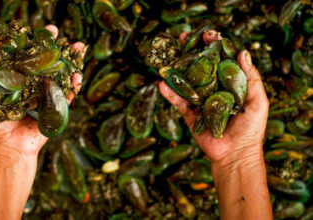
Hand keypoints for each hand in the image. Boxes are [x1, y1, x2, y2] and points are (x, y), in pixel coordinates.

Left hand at [0, 25, 84, 159]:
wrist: (7, 149)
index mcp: (18, 81)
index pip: (27, 57)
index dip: (32, 42)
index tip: (37, 30)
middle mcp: (34, 86)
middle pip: (47, 62)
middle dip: (55, 46)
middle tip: (59, 33)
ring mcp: (47, 97)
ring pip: (62, 75)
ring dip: (72, 61)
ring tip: (80, 47)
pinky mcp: (57, 110)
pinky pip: (68, 96)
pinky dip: (74, 86)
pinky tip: (78, 75)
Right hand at [159, 30, 269, 164]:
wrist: (235, 154)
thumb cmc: (251, 129)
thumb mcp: (257, 101)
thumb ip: (251, 78)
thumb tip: (243, 52)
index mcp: (230, 85)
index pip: (221, 60)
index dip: (214, 46)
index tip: (208, 35)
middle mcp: (213, 90)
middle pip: (201, 66)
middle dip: (192, 52)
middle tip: (184, 38)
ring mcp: (200, 102)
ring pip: (187, 82)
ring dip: (177, 69)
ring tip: (168, 58)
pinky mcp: (190, 115)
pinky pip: (178, 102)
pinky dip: (170, 94)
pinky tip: (163, 84)